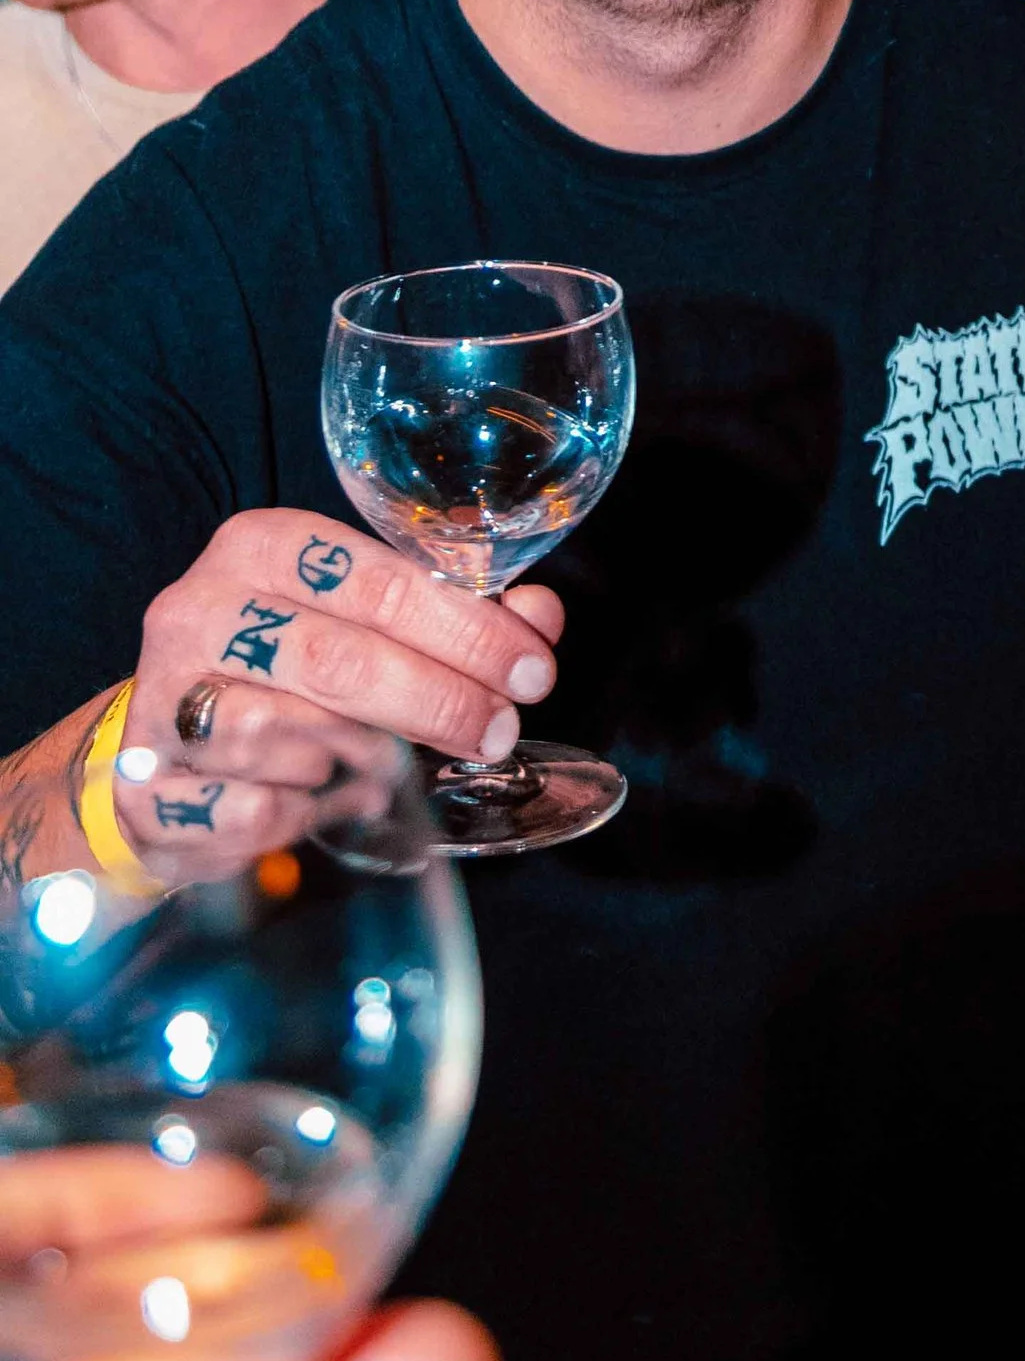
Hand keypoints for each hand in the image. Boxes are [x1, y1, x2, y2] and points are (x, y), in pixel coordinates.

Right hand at [111, 514, 563, 883]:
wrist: (163, 745)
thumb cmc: (286, 668)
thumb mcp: (365, 620)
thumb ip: (456, 615)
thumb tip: (540, 620)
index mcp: (259, 546)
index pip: (375, 580)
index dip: (466, 630)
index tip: (531, 671)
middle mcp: (199, 610)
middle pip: (338, 659)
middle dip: (437, 700)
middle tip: (498, 732)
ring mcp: (162, 700)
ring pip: (290, 736)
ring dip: (358, 760)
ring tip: (386, 766)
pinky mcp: (148, 789)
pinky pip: (252, 811)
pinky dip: (303, 814)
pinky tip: (319, 803)